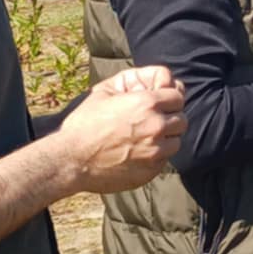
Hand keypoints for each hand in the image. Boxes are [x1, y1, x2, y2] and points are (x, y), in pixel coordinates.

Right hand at [58, 68, 186, 192]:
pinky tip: (139, 152)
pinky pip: (164, 160)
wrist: (71, 159)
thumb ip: (131, 81)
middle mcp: (156, 126)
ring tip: (146, 137)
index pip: (178, 97)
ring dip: (166, 138)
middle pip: (181, 119)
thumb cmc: (84, 124)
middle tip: (154, 120)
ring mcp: (155, 151)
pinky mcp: (150, 171)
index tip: (161, 102)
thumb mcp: (104, 92)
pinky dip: (157, 155)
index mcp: (147, 103)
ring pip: (176, 141)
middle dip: (170, 117)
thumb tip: (154, 81)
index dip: (169, 98)